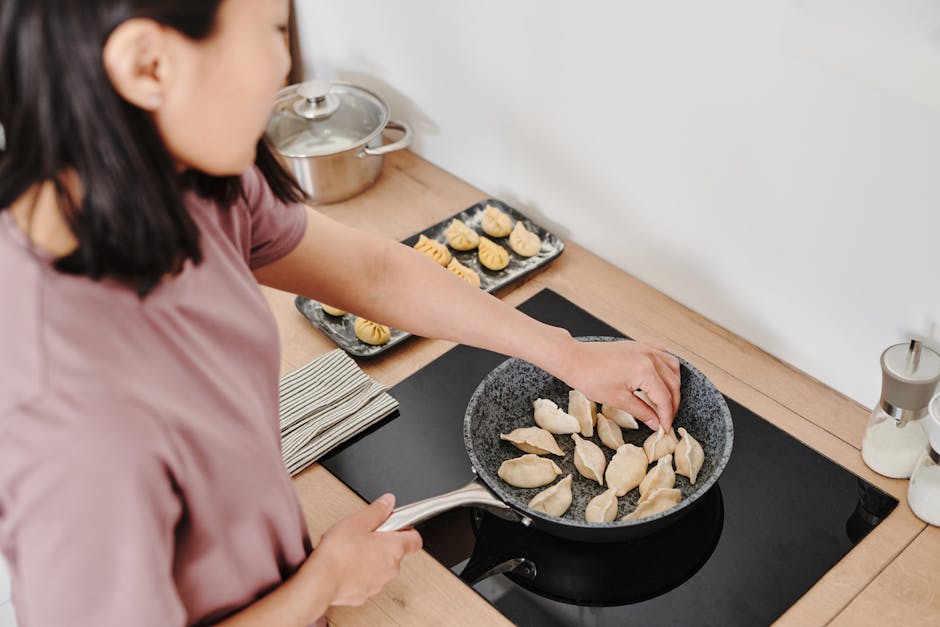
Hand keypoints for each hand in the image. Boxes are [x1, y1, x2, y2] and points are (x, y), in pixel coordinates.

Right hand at [310, 494, 422, 606]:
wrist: (321, 581)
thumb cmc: (339, 553)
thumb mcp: (358, 521)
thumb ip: (377, 510)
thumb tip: (388, 502)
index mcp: (394, 548)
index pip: (415, 539)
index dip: (407, 530)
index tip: (397, 525)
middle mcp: (391, 568)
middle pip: (396, 552)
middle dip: (384, 542)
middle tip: (367, 534)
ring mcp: (378, 583)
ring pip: (381, 567)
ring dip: (372, 558)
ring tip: (352, 549)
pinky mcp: (363, 595)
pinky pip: (366, 580)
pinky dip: (359, 573)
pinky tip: (346, 564)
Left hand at [558, 339, 680, 430]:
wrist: (573, 359)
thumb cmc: (590, 378)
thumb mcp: (618, 400)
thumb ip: (642, 412)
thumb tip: (656, 423)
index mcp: (645, 370)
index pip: (665, 398)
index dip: (667, 416)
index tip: (665, 429)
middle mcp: (650, 356)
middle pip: (672, 384)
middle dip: (672, 404)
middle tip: (666, 420)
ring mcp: (645, 348)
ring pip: (672, 368)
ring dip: (673, 385)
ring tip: (667, 402)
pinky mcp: (639, 346)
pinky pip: (662, 354)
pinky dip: (667, 367)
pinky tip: (662, 377)